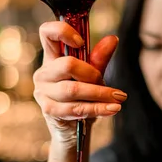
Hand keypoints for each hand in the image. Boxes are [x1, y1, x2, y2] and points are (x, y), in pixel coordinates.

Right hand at [32, 21, 126, 145]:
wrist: (74, 130)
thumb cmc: (82, 100)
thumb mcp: (92, 78)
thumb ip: (99, 60)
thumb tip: (112, 39)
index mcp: (51, 58)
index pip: (47, 33)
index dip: (63, 31)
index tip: (82, 42)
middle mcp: (43, 73)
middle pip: (67, 64)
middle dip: (93, 74)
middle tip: (111, 85)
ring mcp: (42, 92)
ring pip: (73, 89)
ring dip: (100, 94)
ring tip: (118, 99)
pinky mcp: (48, 110)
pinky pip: (75, 108)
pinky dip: (97, 109)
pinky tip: (112, 109)